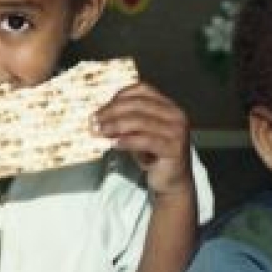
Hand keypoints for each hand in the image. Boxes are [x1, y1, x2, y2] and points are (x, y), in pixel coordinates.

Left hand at [94, 82, 193, 197]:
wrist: (172, 181)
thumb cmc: (153, 155)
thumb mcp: (137, 134)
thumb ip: (123, 123)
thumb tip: (98, 118)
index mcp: (168, 106)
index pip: (142, 90)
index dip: (119, 96)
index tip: (102, 108)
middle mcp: (175, 115)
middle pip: (139, 104)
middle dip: (113, 111)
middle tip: (95, 120)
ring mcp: (177, 131)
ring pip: (141, 121)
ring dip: (116, 125)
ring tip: (101, 131)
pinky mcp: (174, 149)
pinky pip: (146, 140)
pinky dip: (128, 140)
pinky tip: (114, 143)